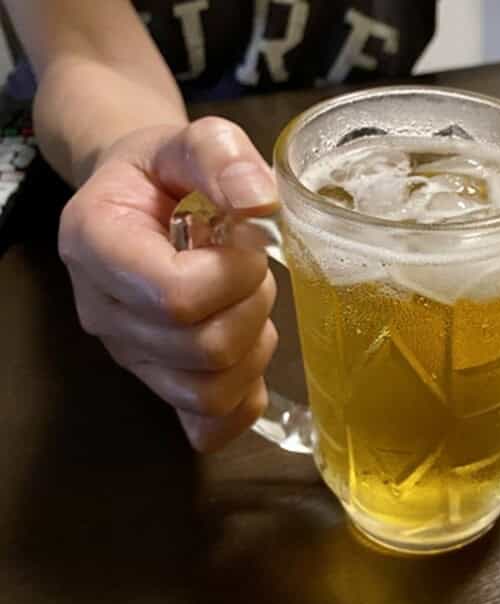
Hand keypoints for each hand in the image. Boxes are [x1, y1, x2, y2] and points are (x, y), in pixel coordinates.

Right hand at [58, 118, 279, 450]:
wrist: (139, 199)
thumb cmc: (164, 172)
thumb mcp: (191, 140)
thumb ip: (223, 156)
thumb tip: (261, 202)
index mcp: (96, 245)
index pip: (175, 296)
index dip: (233, 276)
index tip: (247, 242)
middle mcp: (104, 312)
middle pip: (201, 348)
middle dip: (252, 306)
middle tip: (253, 270)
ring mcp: (129, 355)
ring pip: (209, 392)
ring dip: (254, 348)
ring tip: (247, 303)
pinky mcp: (158, 383)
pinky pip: (207, 425)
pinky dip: (243, 397)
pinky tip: (248, 353)